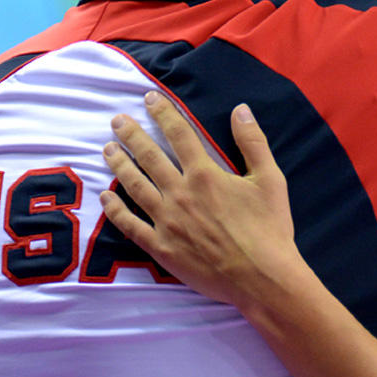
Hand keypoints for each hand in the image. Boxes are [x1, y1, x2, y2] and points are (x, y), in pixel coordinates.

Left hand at [99, 93, 302, 310]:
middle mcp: (180, 193)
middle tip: (117, 120)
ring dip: (119, 164)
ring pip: (134, 185)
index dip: (163, 113)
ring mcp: (167, 221)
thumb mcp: (270, 180)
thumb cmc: (269, 229)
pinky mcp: (161, 247)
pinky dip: (115, 209)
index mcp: (205, 174)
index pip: (179, 134)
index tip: (150, 98)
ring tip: (107, 149)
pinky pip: (130, 225)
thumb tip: (240, 110)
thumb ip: (253, 143)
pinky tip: (106, 196)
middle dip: (131, 134)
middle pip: (149, 156)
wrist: (262, 278)